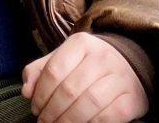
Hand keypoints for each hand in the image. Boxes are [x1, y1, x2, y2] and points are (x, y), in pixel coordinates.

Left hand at [21, 32, 147, 122]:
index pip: (54, 71)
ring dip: (68, 121)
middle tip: (45, 122)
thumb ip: (40, 70)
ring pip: (88, 104)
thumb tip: (26, 90)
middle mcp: (102, 57)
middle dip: (51, 112)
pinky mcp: (131, 97)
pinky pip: (108, 117)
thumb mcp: (64, 59)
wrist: (130, 65)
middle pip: (69, 90)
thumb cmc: (89, 65)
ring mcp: (120, 77)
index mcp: (81, 43)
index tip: (36, 108)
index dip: (40, 95)